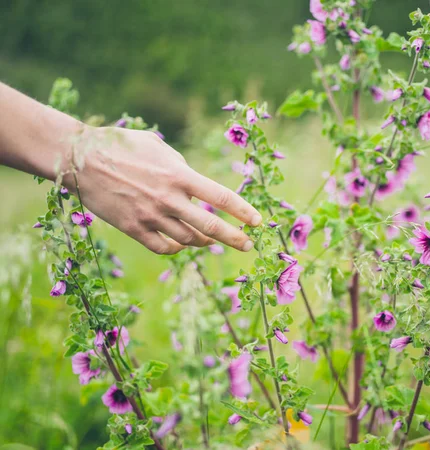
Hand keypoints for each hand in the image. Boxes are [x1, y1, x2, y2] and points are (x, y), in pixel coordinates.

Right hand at [63, 126, 261, 253]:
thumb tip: (194, 183)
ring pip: (188, 240)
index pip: (221, 196)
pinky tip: (181, 245)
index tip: (257, 221)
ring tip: (212, 241)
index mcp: (179, 175)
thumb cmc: (122, 146)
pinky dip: (177, 249)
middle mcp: (169, 198)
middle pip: (210, 226)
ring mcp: (151, 216)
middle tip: (248, 245)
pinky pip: (162, 248)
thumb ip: (181, 167)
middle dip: (234, 238)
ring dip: (204, 242)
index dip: (243, 211)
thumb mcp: (159, 148)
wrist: (81, 159)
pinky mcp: (133, 229)